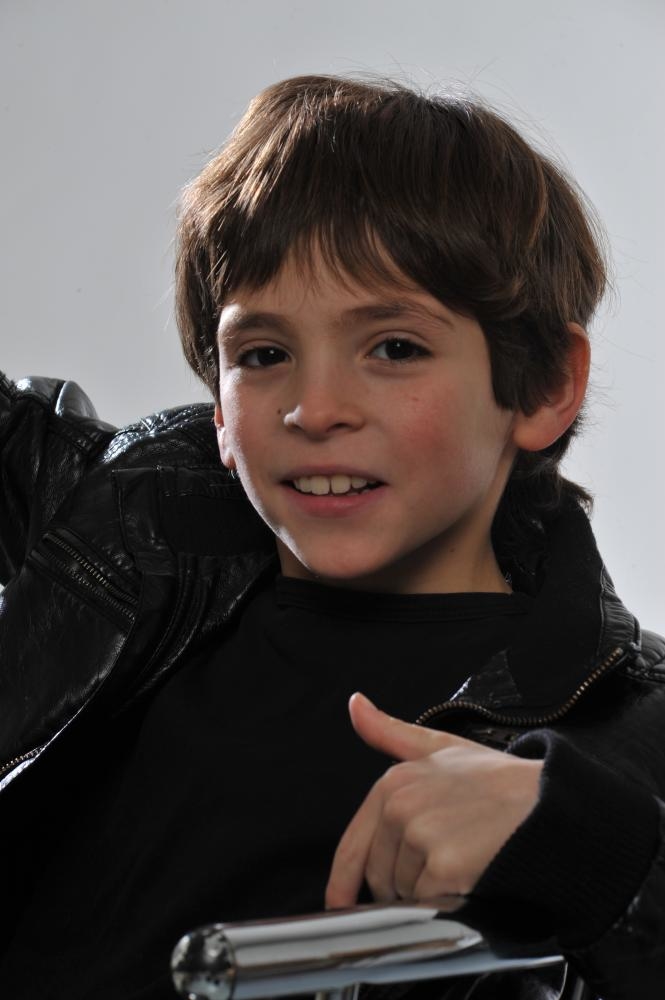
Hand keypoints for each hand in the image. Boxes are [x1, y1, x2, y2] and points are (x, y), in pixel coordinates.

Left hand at [325, 693, 541, 908]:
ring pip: (404, 894)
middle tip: (441, 865)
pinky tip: (469, 879)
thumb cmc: (500, 782)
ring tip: (462, 864)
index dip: (344, 882)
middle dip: (401, 885)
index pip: (352, 847)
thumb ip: (390, 732)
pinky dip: (446, 903)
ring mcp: (422, 835)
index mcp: (393, 781)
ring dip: (426, 894)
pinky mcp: (444, 865)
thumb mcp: (441, 747)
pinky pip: (428, 905)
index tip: (342, 902)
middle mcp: (401, 806)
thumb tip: (355, 705)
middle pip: (378, 877)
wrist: (550, 806)